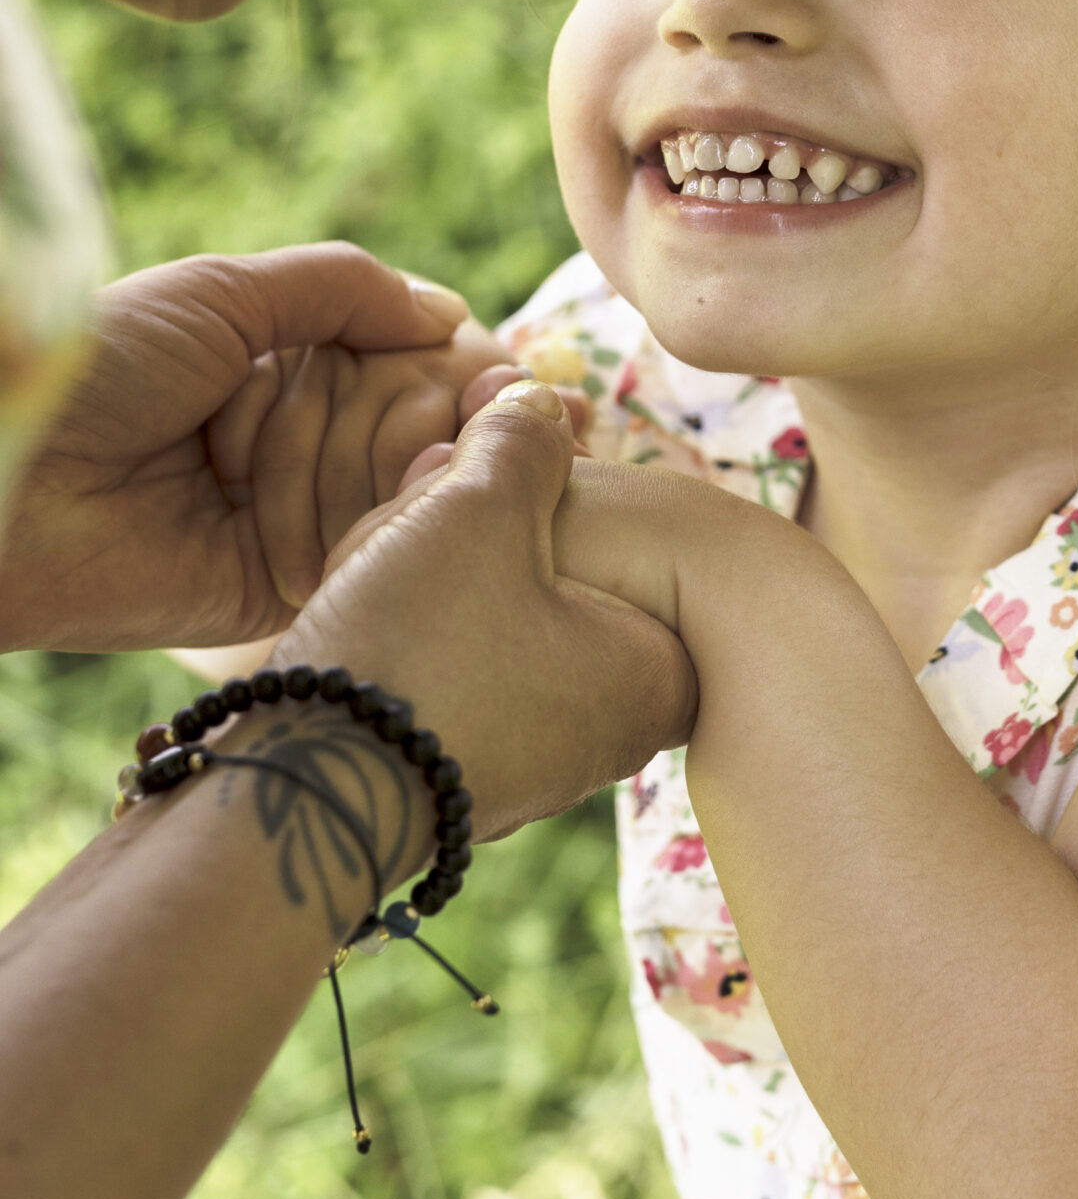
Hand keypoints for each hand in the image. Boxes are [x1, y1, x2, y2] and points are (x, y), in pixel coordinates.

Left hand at [0, 245, 478, 653]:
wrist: (15, 479)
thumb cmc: (105, 367)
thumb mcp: (225, 292)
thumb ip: (345, 289)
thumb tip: (453, 315)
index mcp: (277, 363)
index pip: (402, 358)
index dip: (432, 358)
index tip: (476, 363)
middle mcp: (291, 439)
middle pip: (409, 422)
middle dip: (383, 409)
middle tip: (337, 413)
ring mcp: (287, 515)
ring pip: (394, 487)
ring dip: (348, 465)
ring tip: (248, 464)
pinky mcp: (276, 590)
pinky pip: (358, 555)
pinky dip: (356, 526)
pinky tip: (343, 511)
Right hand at [275, 384, 698, 837]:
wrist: (300, 793)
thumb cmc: (420, 645)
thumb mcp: (483, 509)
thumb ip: (526, 443)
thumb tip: (542, 405)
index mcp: (656, 674)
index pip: (626, 541)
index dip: (546, 495)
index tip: (484, 488)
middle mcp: (609, 732)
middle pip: (550, 573)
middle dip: (472, 528)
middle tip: (420, 518)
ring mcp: (529, 760)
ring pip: (485, 612)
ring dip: (426, 568)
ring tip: (378, 567)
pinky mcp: (452, 775)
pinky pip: (439, 666)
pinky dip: (399, 629)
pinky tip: (357, 619)